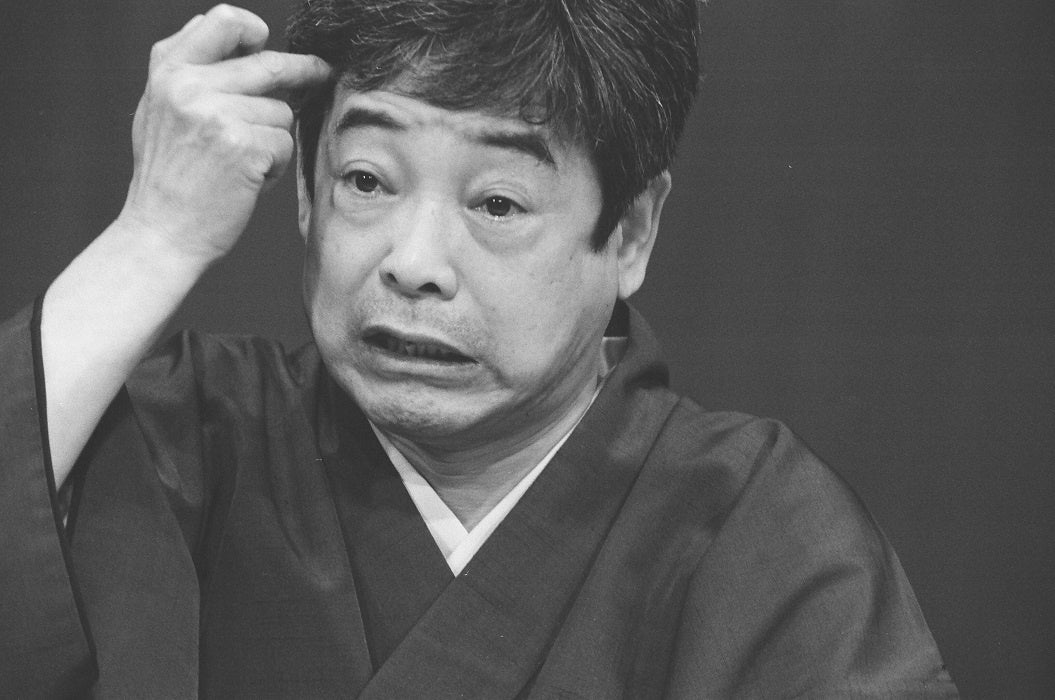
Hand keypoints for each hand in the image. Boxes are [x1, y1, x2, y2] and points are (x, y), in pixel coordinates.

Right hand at [120, 4, 330, 265]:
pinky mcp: (243, 145)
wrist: (161, 233)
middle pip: (268, 64)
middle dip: (303, 71)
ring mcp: (217, 114)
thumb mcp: (160, 112)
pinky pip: (284, 143)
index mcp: (169, 72)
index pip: (222, 21)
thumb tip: (227, 36)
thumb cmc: (168, 180)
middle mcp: (190, 86)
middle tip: (323, 74)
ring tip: (242, 165)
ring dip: (274, 140)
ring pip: (281, 112)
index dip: (252, 29)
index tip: (266, 42)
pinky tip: (248, 180)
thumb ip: (189, 73)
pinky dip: (276, 165)